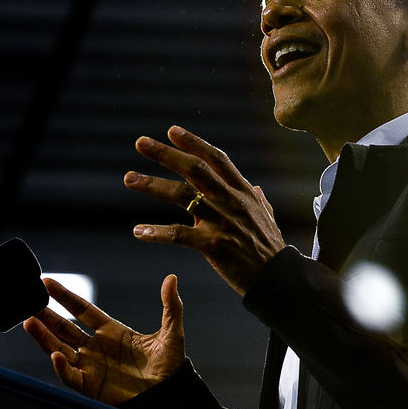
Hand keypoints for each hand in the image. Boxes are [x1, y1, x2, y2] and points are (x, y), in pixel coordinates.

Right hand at [23, 276, 186, 404]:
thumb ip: (171, 306)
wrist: (171, 394)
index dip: (65, 297)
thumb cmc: (170, 365)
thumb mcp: (171, 332)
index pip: (83, 310)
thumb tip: (171, 278)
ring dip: (44, 337)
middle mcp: (96, 347)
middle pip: (65, 328)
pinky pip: (70, 375)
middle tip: (29, 301)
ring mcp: (91, 366)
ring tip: (29, 322)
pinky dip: (61, 367)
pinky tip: (56, 354)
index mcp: (112, 331)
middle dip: (47, 315)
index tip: (47, 283)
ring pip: (60, 348)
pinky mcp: (90, 385)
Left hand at [123, 125, 285, 293]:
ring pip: (183, 195)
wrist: (278, 278)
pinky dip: (157, 232)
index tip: (172, 131)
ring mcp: (223, 222)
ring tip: (129, 178)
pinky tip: (138, 231)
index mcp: (243, 193)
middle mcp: (232, 201)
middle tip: (141, 142)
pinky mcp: (214, 245)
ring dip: (153, 185)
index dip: (194, 143)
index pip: (217, 159)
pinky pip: (179, 235)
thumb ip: (258, 200)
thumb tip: (254, 187)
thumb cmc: (270, 249)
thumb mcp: (267, 218)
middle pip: (195, 169)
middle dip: (166, 154)